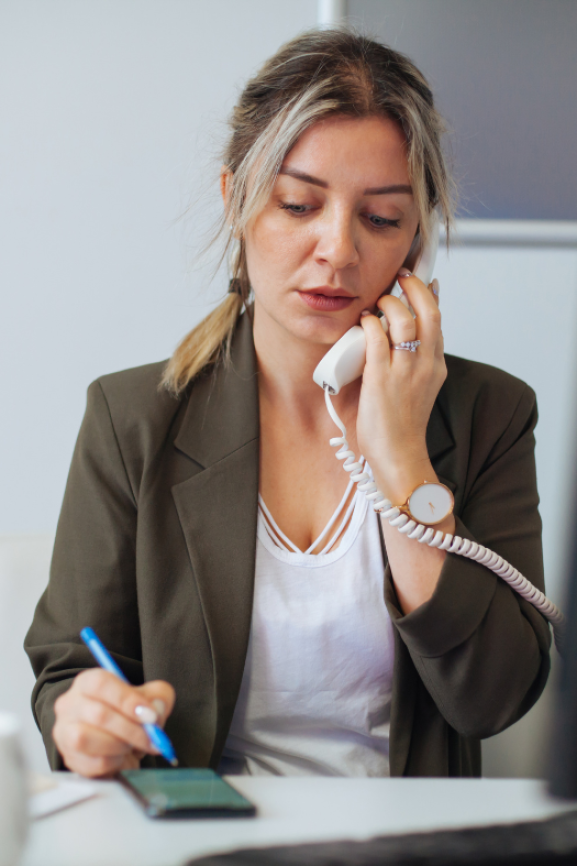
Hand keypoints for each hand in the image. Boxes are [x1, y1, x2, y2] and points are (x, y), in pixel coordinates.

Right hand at [53, 669, 174, 777]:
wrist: (117, 741)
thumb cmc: (129, 714)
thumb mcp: (149, 697)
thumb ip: (158, 697)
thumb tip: (156, 710)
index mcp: (88, 682)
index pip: (100, 684)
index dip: (127, 699)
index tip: (151, 715)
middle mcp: (70, 704)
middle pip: (98, 714)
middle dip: (132, 729)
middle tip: (152, 738)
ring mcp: (65, 732)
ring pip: (86, 739)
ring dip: (118, 745)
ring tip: (130, 745)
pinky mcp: (70, 758)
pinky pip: (91, 763)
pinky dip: (113, 762)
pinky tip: (120, 756)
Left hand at [357, 272, 444, 503]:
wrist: (399, 455)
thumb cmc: (401, 427)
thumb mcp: (417, 390)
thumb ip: (411, 365)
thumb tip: (394, 340)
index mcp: (435, 367)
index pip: (438, 322)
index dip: (430, 297)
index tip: (425, 282)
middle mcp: (425, 365)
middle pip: (428, 312)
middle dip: (414, 288)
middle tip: (400, 278)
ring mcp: (404, 371)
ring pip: (403, 320)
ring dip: (388, 304)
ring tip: (378, 303)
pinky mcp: (381, 378)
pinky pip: (376, 338)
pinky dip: (369, 323)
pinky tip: (364, 321)